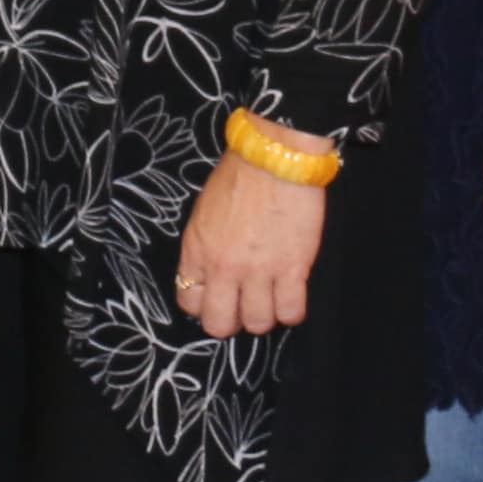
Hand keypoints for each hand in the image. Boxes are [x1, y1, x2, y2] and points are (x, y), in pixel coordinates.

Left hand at [174, 149, 327, 338]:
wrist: (274, 157)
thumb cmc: (239, 176)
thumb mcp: (203, 213)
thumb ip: (203, 248)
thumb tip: (209, 275)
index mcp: (196, 250)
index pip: (189, 302)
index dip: (204, 306)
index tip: (217, 300)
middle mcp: (223, 267)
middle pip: (220, 324)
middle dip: (231, 322)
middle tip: (242, 308)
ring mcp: (259, 271)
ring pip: (258, 323)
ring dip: (264, 315)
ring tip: (270, 298)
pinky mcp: (293, 269)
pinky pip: (291, 312)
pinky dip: (291, 311)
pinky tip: (291, 296)